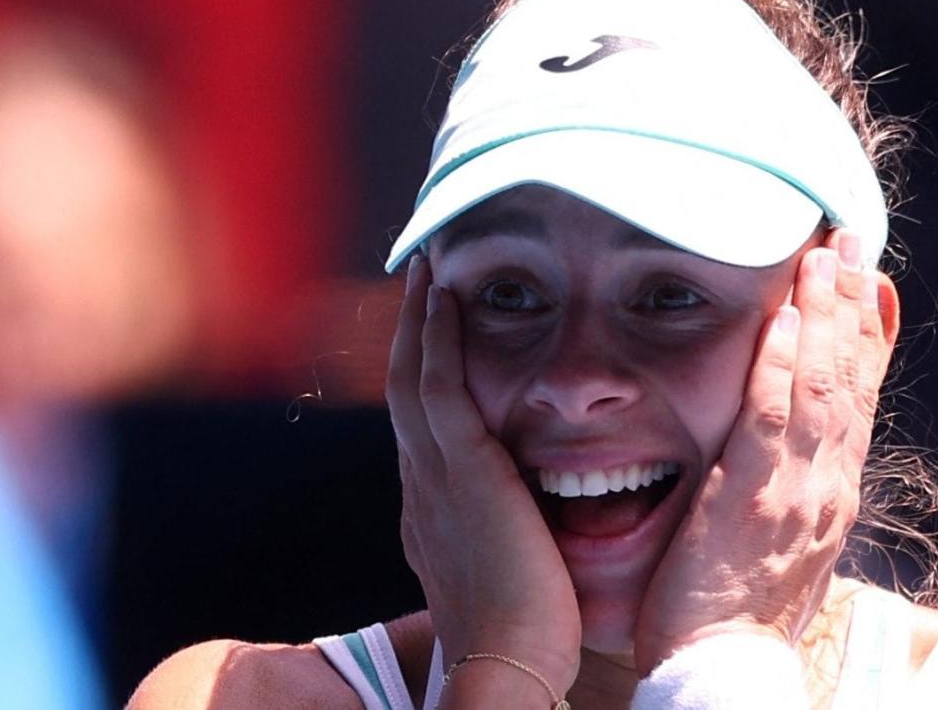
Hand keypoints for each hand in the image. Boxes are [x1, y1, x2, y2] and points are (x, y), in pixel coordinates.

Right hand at [386, 255, 580, 692]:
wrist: (509, 666)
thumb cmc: (525, 632)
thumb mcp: (506, 572)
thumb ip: (508, 535)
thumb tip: (532, 520)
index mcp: (432, 510)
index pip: (423, 427)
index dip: (423, 377)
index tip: (434, 340)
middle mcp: (420, 485)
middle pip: (404, 391)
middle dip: (409, 335)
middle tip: (421, 284)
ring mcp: (432, 475)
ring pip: (411, 377)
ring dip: (418, 321)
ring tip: (429, 272)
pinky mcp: (459, 470)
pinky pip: (437, 385)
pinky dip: (436, 337)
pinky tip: (445, 297)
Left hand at [633, 229, 897, 673]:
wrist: (726, 671)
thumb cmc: (744, 609)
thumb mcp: (790, 540)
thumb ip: (800, 485)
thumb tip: (806, 448)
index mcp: (837, 492)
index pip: (862, 398)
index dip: (870, 335)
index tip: (874, 282)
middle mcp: (831, 485)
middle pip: (852, 379)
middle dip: (854, 304)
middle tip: (853, 240)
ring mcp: (797, 491)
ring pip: (822, 386)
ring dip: (824, 315)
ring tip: (824, 255)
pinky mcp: (749, 499)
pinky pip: (770, 420)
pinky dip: (781, 365)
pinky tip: (781, 318)